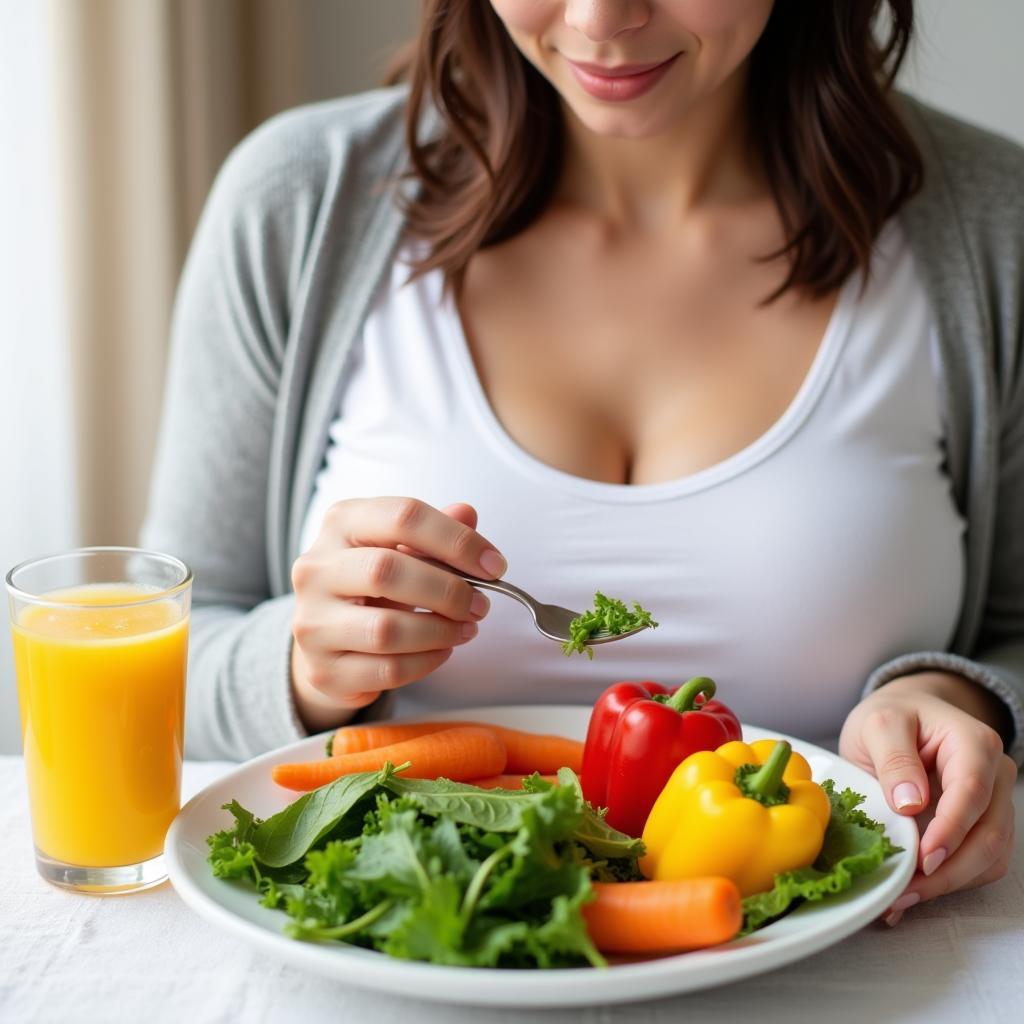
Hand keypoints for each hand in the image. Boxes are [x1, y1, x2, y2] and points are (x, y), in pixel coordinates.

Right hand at [289, 498, 504, 731]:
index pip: (403, 517)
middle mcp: (315, 569)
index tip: (494, 565)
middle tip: (481, 605)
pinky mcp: (324, 669)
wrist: (327, 638)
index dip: (457, 540)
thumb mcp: (402, 548)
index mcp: (340, 524)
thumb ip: (436, 530)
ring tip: (466, 628)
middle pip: (388, 571)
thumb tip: (468, 514)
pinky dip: (427, 661)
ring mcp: (313, 623)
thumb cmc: (373, 585)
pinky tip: (442, 650)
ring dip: (441, 631)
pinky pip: (387, 669)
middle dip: (449, 591)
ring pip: (387, 630)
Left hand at [839, 673, 1016, 925]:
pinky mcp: (982, 827)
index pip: (973, 792)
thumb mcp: (879, 724)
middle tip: (904, 892)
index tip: (924, 859)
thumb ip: (894, 758)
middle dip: (948, 870)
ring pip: (989, 857)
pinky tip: (912, 891)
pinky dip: (948, 882)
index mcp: (974, 744)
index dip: (952, 830)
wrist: (903, 715)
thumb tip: (910, 804)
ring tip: (901, 897)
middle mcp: (995, 777)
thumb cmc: (892, 717)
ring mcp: (994, 805)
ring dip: (948, 883)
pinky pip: (977, 863)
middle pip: (989, 835)